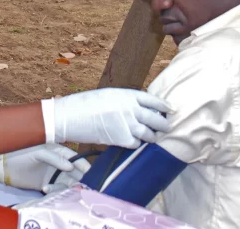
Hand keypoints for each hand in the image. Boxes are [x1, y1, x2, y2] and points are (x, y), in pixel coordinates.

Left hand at [0, 144, 90, 193]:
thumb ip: (55, 158)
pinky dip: (55, 191)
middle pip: (75, 172)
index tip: (89, 172)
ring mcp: (53, 174)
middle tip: (80, 186)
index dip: (83, 164)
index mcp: (58, 151)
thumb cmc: (21, 153)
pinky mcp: (47, 184)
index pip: (75, 158)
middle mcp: (59, 163)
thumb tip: (70, 167)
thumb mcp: (38, 152)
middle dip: (79, 179)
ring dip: (66, 187)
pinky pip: (57, 189)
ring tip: (55, 187)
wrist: (4, 165)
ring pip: (68, 183)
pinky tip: (45, 188)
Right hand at [45, 88, 172, 148]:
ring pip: (149, 134)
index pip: (153, 100)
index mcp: (127, 95)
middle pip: (156, 118)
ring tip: (150, 138)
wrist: (69, 116)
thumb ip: (124, 101)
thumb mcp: (107, 96)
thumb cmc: (84, 105)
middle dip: (163, 125)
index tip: (171, 110)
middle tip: (165, 128)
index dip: (164, 106)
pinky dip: (135, 145)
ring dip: (151, 137)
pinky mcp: (122, 138)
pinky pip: (136, 144)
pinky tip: (130, 142)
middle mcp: (131, 108)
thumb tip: (137, 109)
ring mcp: (128, 124)